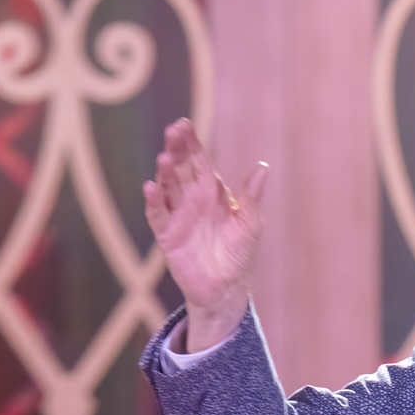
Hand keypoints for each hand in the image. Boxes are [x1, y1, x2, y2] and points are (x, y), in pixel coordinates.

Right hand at [142, 118, 267, 349]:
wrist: (226, 290)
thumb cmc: (240, 255)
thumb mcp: (250, 224)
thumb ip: (252, 197)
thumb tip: (263, 166)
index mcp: (211, 191)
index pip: (198, 160)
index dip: (191, 142)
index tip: (184, 124)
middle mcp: (191, 198)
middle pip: (180, 167)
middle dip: (176, 149)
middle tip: (173, 132)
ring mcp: (177, 214)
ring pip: (167, 186)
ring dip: (165, 172)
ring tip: (165, 159)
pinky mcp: (166, 234)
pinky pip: (157, 214)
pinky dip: (154, 201)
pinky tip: (151, 188)